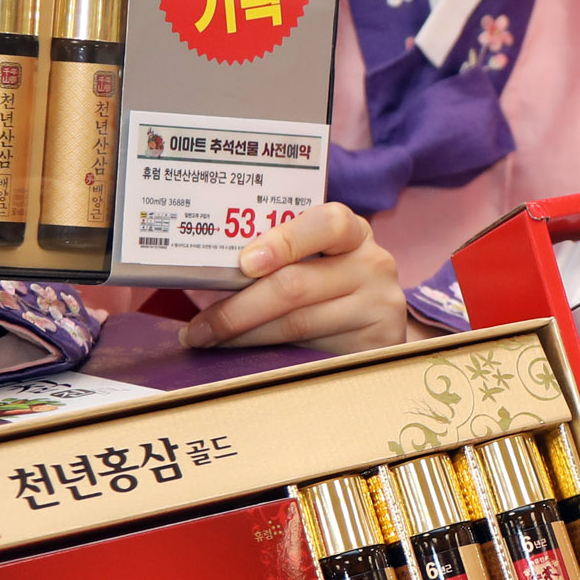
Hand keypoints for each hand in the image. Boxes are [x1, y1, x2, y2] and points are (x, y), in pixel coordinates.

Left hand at [180, 203, 407, 353]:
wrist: (378, 324)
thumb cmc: (331, 284)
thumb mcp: (317, 259)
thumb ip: (279, 256)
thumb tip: (209, 268)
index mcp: (353, 233)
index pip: (329, 223)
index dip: (284, 241)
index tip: (244, 263)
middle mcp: (372, 265)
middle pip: (298, 284)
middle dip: (239, 307)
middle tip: (201, 325)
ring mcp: (377, 307)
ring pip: (298, 324)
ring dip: (244, 336)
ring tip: (208, 341)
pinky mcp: (374, 345)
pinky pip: (312, 353)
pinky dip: (270, 355)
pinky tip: (243, 356)